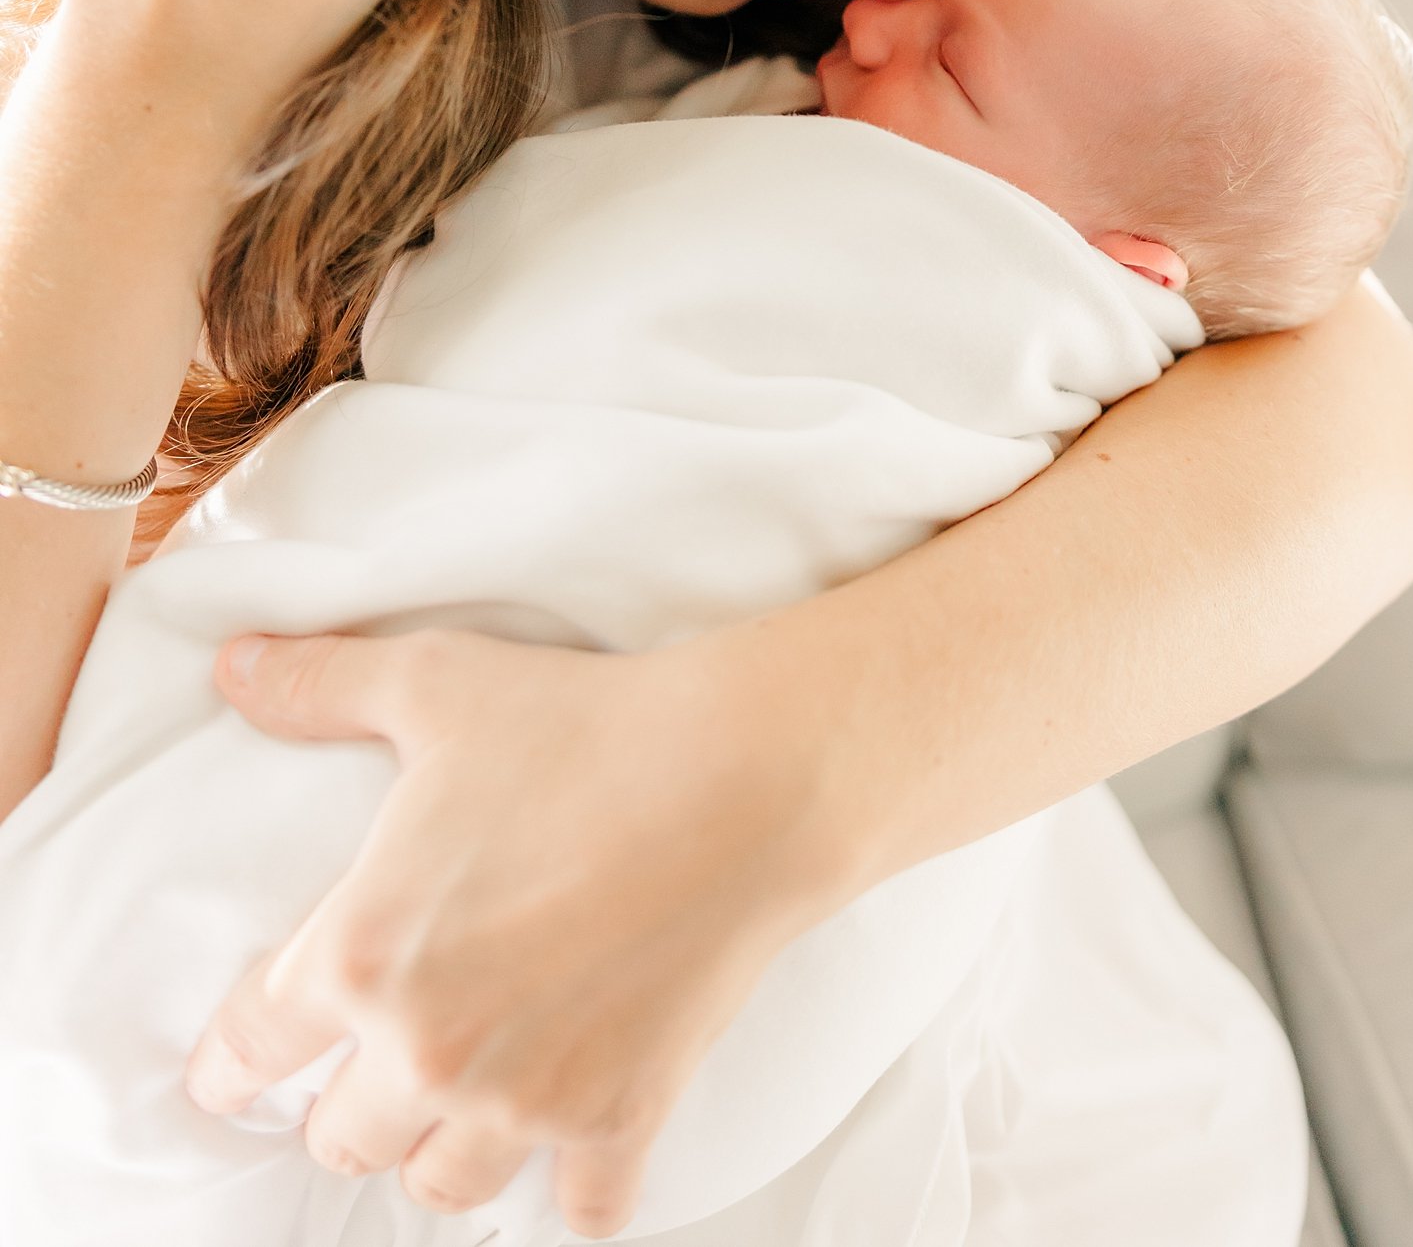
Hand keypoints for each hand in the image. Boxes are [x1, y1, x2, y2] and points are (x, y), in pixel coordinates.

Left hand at [183, 625, 840, 1235]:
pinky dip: (571, 1192)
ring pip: (442, 1186)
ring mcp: (524, 1101)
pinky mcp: (615, 1119)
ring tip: (455, 1108)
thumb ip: (322, 684)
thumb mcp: (435, 687)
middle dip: (345, 1105)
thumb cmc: (585, 725)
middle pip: (341, 1138)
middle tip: (369, 1070)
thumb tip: (236, 665)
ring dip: (439, 1150)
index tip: (227, 1077)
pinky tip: (569, 1156)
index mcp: (363, 955)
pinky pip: (578, 1213)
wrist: (740, 775)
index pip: (253, 1045)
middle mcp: (428, 1050)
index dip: (231, 1063)